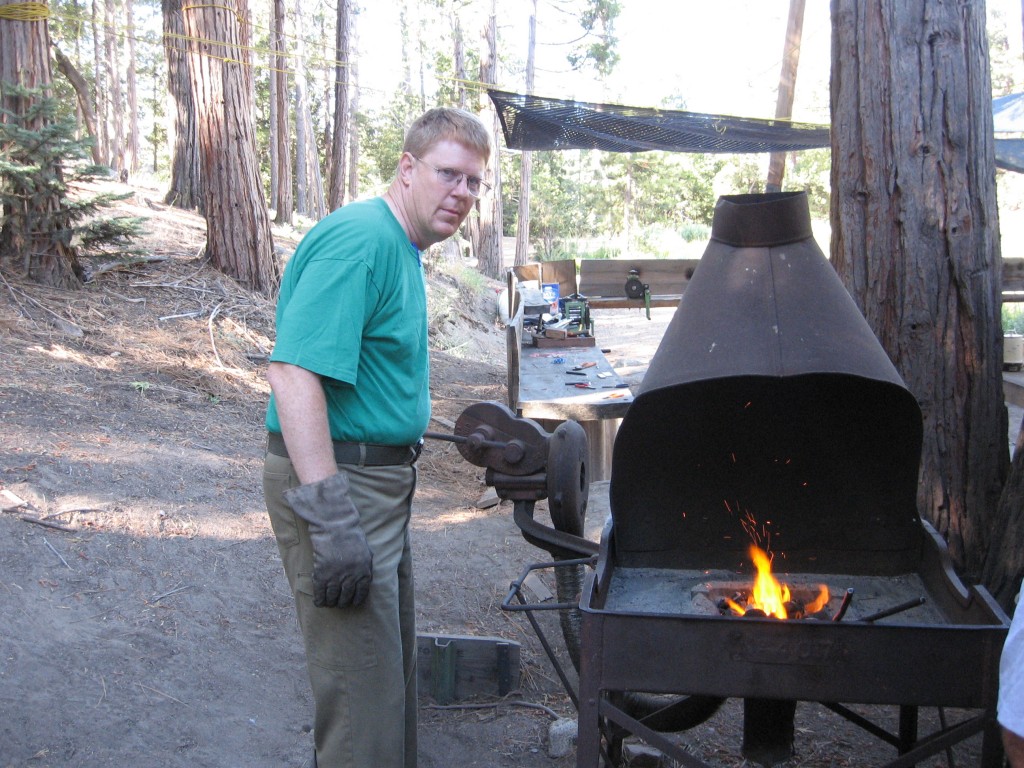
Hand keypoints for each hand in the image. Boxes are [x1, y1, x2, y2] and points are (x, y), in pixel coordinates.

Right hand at [283, 472, 372, 606]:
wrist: (335, 525)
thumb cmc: (350, 534)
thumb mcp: (365, 550)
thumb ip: (364, 566)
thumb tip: (362, 578)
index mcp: (364, 572)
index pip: (361, 594)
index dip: (355, 600)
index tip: (351, 602)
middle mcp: (351, 577)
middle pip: (346, 598)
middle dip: (342, 603)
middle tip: (338, 603)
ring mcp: (336, 577)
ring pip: (333, 598)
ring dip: (330, 602)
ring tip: (328, 603)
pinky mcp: (322, 574)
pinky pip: (320, 593)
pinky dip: (319, 599)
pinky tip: (318, 601)